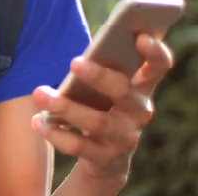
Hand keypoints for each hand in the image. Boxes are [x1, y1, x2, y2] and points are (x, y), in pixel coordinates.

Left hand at [30, 35, 174, 186]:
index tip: (141, 36)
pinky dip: (56, 133)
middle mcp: (139, 112)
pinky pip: (79, 146)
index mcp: (142, 88)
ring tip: (39, 93)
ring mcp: (125, 138)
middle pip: (123, 91)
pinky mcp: (106, 159)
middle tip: (74, 62)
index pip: (159, 67)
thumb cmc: (103, 108)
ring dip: (65, 107)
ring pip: (96, 121)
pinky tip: (38, 121)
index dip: (155, 52)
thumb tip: (79, 56)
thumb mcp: (108, 90)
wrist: (107, 161)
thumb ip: (103, 70)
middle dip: (99, 76)